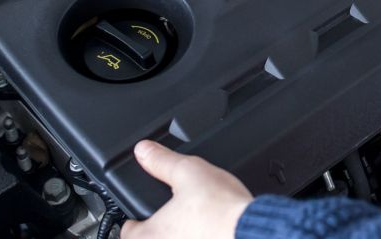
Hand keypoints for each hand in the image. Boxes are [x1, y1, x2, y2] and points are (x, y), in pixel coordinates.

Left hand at [121, 140, 253, 238]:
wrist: (252, 232)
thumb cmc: (222, 211)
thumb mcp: (189, 172)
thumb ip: (162, 161)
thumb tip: (144, 151)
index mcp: (150, 236)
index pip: (127, 231)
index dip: (135, 218)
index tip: (143, 212)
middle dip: (160, 229)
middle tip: (173, 216)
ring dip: (181, 236)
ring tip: (196, 224)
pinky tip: (212, 233)